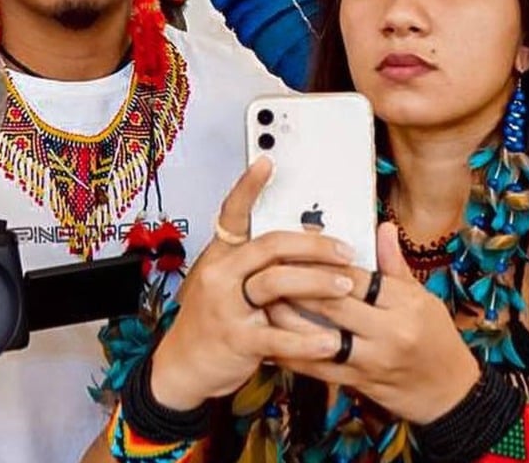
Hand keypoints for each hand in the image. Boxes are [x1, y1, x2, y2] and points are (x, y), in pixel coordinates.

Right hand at [150, 157, 356, 409]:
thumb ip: (255, 261)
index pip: (232, 213)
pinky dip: (307, 339)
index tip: (267, 162)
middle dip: (313, 246)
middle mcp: (221, 274)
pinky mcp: (237, 340)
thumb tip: (306, 236)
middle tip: (344, 250)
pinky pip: (278, 337)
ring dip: (318, 283)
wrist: (182, 366)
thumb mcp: (225, 281)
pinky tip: (330, 340)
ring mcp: (227, 307)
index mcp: (221, 255)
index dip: (249, 186)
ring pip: (276, 283)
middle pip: (270, 246)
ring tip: (346, 285)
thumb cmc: (211, 320)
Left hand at [268, 222, 479, 424]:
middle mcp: (389, 331)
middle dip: (298, 285)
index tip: (298, 248)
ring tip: (263, 301)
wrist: (449, 392)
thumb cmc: (436, 338)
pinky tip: (271, 342)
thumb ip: (395, 265)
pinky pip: (319, 368)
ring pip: (321, 336)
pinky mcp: (359, 383)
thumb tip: (382, 227)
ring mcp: (373, 360)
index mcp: (406, 304)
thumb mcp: (423, 298)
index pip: (358, 276)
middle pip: (334, 303)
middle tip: (269, 268)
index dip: (324, 262)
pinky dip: (293, 355)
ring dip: (288, 319)